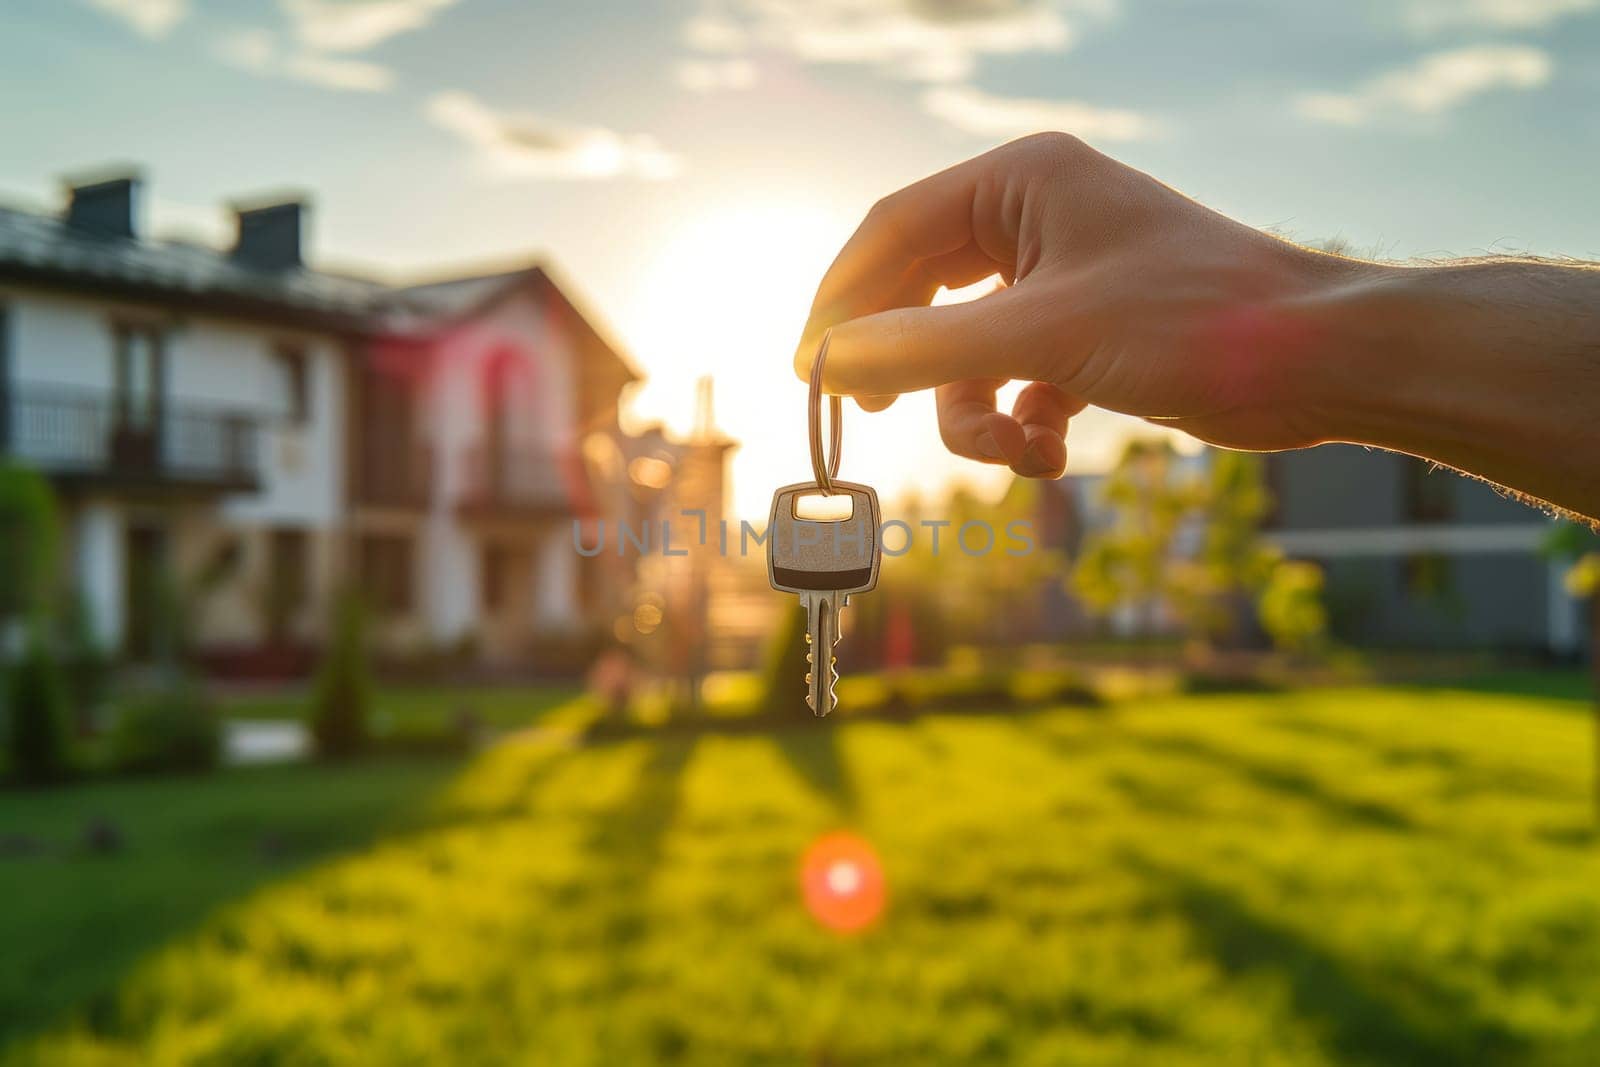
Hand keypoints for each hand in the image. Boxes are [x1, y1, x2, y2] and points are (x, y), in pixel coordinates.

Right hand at [793, 133, 1368, 478]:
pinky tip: (1051, 452)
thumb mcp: (1041, 336)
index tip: (808, 369)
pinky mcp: (1088, 333)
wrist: (1319, 361)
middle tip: (869, 412)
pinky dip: (1021, 422)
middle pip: (922, 292)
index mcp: (1021, 181)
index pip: (893, 231)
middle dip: (909, 366)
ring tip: (1015, 450)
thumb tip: (826, 362)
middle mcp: (1036, 218)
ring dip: (977, 413)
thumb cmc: (1193, 321)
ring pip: (967, 352)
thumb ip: (922, 349)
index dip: (841, 300)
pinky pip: (1015, 380)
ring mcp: (1062, 277)